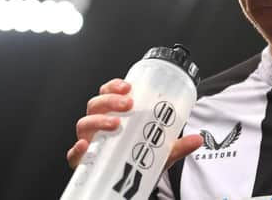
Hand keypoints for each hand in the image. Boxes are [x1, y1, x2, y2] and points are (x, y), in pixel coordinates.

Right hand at [66, 78, 202, 169]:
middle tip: (128, 104)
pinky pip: (73, 155)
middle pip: (95, 104)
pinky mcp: (83, 163)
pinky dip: (77, 150)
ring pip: (83, 124)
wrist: (129, 185)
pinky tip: (85, 147)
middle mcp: (98, 127)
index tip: (128, 86)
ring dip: (98, 120)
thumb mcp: (159, 151)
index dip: (113, 86)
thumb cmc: (138, 160)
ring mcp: (89, 143)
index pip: (107, 93)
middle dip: (110, 100)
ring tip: (116, 123)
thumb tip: (198, 139)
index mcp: (113, 116)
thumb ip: (177, 145)